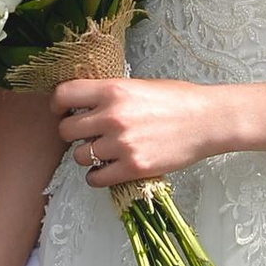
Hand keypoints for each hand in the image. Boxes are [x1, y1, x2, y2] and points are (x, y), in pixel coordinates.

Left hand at [50, 72, 243, 191]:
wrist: (207, 120)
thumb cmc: (177, 99)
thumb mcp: (138, 85)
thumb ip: (109, 94)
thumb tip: (82, 105)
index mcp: (112, 90)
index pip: (63, 95)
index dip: (58, 105)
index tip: (63, 111)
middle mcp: (112, 116)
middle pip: (66, 130)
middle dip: (73, 134)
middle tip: (87, 135)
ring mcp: (122, 144)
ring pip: (80, 157)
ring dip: (88, 156)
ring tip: (104, 152)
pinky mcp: (133, 167)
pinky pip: (95, 179)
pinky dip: (97, 176)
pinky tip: (108, 169)